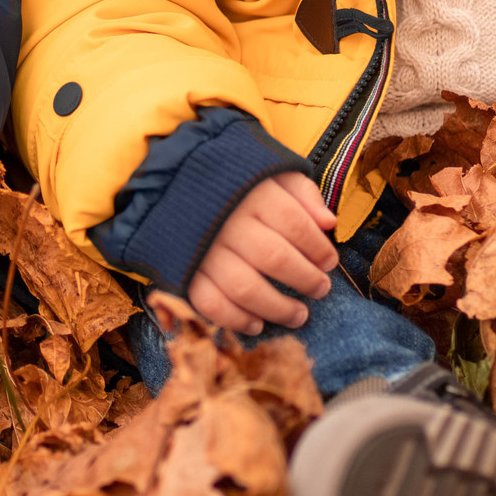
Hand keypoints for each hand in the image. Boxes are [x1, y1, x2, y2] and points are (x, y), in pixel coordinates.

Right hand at [188, 170, 339, 335]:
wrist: (167, 183)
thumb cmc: (231, 181)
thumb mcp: (268, 172)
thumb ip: (300, 192)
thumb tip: (328, 222)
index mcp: (251, 193)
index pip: (295, 224)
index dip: (318, 248)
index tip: (329, 262)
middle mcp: (226, 222)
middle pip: (275, 258)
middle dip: (306, 279)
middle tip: (321, 290)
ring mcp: (202, 249)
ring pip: (245, 287)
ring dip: (278, 307)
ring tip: (299, 315)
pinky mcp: (182, 271)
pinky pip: (210, 303)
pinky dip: (236, 319)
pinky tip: (257, 323)